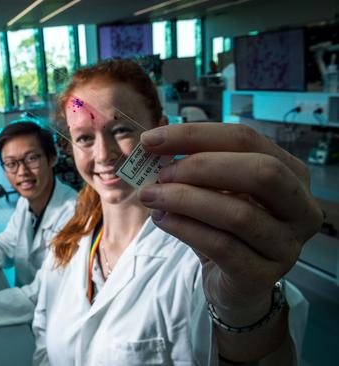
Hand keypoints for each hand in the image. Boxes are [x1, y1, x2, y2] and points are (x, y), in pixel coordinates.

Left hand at [137, 123, 321, 322]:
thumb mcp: (214, 191)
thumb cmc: (224, 229)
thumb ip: (194, 165)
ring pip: (239, 214)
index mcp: (292, 174)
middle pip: (260, 172)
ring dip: (185, 200)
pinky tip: (162, 219)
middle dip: (201, 166)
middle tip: (161, 174)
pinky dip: (185, 228)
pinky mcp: (262, 276)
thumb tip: (155, 141)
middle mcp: (300, 208)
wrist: (234, 284)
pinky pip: (222, 246)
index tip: (152, 140)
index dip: (196, 135)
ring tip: (152, 197)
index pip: (246, 139)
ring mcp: (286, 245)